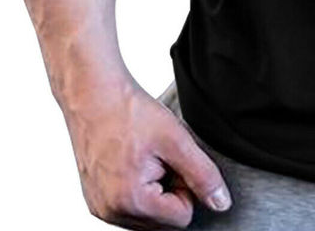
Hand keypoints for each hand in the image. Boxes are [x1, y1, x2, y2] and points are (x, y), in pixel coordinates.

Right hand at [62, 75, 231, 228]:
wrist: (93, 95)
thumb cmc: (130, 112)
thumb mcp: (176, 140)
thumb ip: (202, 175)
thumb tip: (221, 204)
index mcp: (131, 202)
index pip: (182, 218)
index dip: (186, 186)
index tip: (174, 159)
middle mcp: (111, 212)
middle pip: (163, 221)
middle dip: (169, 190)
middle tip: (160, 157)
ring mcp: (100, 208)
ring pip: (147, 215)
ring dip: (155, 190)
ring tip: (146, 157)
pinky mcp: (95, 200)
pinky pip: (129, 207)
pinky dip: (138, 188)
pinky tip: (134, 160)